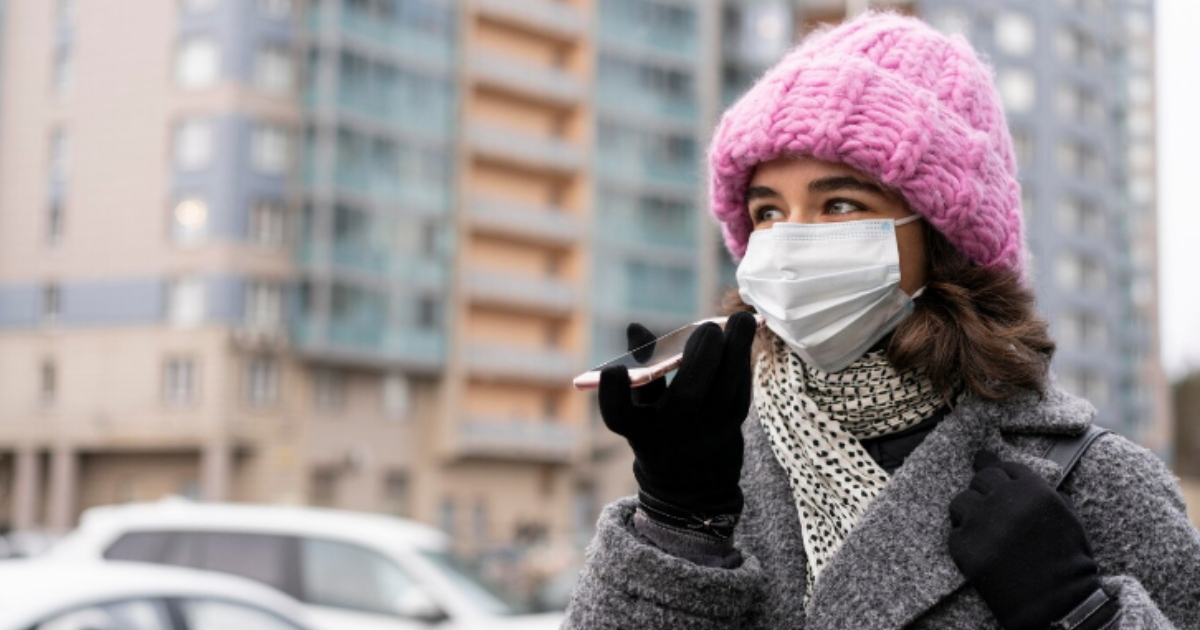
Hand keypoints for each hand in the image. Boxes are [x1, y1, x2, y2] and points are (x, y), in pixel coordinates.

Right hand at [599, 311, 756, 526]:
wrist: (690, 482)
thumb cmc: (657, 427)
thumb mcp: (638, 406)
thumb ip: (639, 368)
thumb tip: (635, 327)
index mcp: (637, 428)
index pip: (618, 414)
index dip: (612, 393)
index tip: (614, 370)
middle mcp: (670, 434)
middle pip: (686, 397)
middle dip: (700, 357)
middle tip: (707, 327)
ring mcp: (704, 432)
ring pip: (723, 391)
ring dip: (735, 351)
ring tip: (742, 320)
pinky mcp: (731, 426)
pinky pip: (740, 391)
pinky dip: (742, 362)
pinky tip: (742, 338)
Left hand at [949, 451, 1111, 629]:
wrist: (1058, 605)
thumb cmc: (1068, 562)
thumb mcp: (1067, 518)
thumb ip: (1041, 490)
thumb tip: (1012, 470)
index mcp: (1033, 491)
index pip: (1004, 468)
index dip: (1000, 475)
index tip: (997, 482)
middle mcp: (1004, 501)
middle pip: (980, 479)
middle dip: (985, 491)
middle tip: (994, 511)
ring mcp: (981, 524)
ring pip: (960, 502)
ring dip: (969, 513)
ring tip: (985, 531)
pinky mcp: (964, 548)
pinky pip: (955, 533)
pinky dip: (965, 541)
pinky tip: (983, 553)